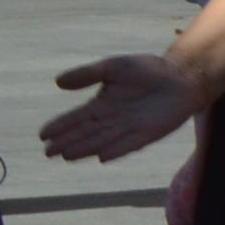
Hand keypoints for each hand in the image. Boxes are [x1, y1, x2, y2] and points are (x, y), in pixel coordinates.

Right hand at [43, 53, 206, 165]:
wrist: (182, 76)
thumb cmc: (148, 70)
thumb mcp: (113, 67)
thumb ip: (87, 75)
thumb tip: (58, 82)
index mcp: (103, 103)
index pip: (77, 118)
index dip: (60, 126)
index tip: (42, 135)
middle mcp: (113, 119)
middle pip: (85, 133)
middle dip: (66, 142)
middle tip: (47, 152)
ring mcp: (129, 128)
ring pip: (102, 141)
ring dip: (84, 149)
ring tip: (65, 156)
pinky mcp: (148, 134)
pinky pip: (128, 144)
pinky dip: (114, 150)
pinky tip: (100, 157)